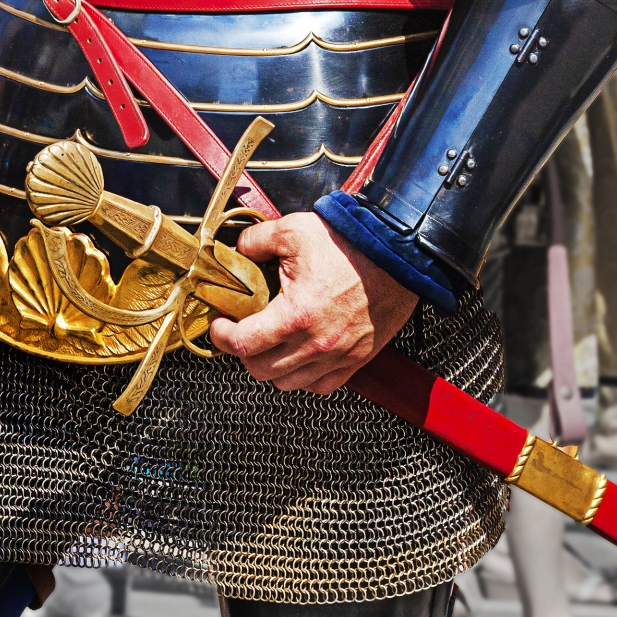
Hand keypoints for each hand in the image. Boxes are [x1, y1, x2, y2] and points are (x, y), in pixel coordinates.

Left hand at [209, 212, 418, 394]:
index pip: (244, 345)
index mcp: (295, 316)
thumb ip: (257, 241)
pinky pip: (321, 386)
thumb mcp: (293, 231)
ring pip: (289, 383)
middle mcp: (316, 344)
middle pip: (261, 370)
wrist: (397, 254)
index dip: (222, 337)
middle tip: (241, 331)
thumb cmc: (350, 244)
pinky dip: (305, 377)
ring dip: (272, 367)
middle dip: (244, 352)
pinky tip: (301, 354)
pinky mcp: (357, 360)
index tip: (219, 325)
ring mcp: (338, 356)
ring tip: (271, 343)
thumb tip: (239, 251)